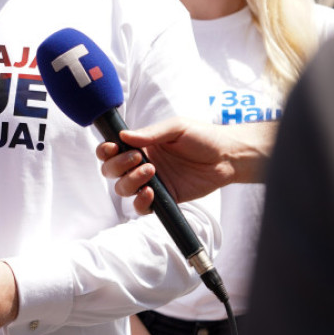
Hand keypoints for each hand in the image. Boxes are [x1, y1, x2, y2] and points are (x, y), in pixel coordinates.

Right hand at [97, 117, 271, 213]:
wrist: (227, 157)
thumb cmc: (203, 137)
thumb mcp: (176, 128)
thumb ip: (150, 133)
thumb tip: (124, 136)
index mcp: (142, 144)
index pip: (112, 150)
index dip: (105, 151)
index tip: (112, 147)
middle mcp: (142, 163)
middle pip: (112, 171)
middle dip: (118, 166)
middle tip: (139, 158)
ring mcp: (152, 182)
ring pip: (123, 189)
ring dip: (130, 182)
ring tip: (151, 173)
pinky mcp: (164, 197)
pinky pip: (142, 207)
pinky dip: (140, 202)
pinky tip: (151, 193)